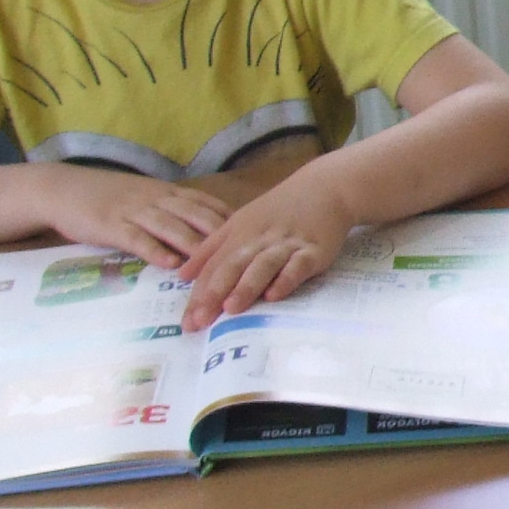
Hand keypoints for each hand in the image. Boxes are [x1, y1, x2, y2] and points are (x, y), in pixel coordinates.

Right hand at [41, 165, 232, 268]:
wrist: (63, 188)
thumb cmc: (108, 196)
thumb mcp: (145, 197)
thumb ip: (173, 210)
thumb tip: (204, 227)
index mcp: (166, 192)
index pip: (206, 204)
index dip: (231, 221)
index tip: (255, 236)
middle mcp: (156, 199)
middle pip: (196, 215)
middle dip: (223, 236)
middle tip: (246, 256)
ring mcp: (134, 211)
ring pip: (171, 227)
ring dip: (194, 246)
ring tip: (216, 265)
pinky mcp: (112, 225)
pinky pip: (137, 238)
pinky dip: (155, 250)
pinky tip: (170, 264)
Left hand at [175, 176, 359, 329]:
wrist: (326, 187)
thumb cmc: (280, 209)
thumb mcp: (240, 222)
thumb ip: (212, 249)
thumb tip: (183, 275)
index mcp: (238, 233)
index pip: (214, 266)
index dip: (199, 293)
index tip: (187, 321)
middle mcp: (259, 239)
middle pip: (233, 266)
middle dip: (214, 293)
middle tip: (200, 321)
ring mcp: (287, 244)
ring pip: (263, 265)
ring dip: (247, 286)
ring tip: (231, 308)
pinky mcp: (315, 250)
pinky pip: (299, 265)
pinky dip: (287, 278)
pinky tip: (276, 294)